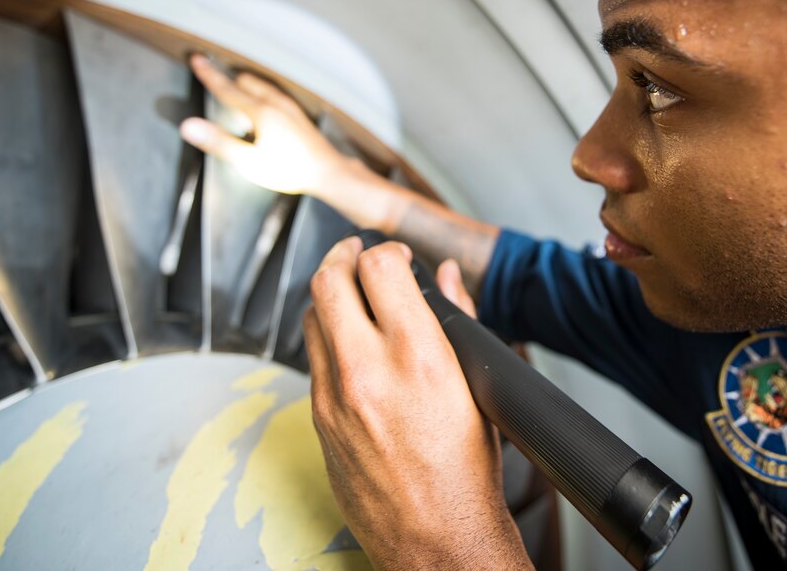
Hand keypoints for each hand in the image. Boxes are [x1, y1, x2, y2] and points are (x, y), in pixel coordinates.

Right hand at [180, 55, 347, 195]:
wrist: (328, 172)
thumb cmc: (290, 170)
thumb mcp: (249, 161)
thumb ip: (218, 142)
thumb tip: (189, 126)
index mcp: (261, 112)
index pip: (227, 89)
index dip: (209, 75)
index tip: (196, 59)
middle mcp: (276, 103)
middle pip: (246, 82)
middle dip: (228, 79)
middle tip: (213, 76)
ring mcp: (290, 107)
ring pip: (262, 86)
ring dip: (246, 85)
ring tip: (235, 91)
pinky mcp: (298, 115)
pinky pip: (274, 94)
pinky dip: (261, 93)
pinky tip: (263, 107)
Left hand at [304, 237, 530, 569]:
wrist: (436, 536)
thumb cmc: (467, 469)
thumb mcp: (477, 385)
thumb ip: (458, 318)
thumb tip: (446, 276)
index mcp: (419, 357)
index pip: (379, 267)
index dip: (386, 251)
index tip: (396, 257)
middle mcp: (368, 371)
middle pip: (328, 280)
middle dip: (342, 255)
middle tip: (356, 254)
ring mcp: (334, 397)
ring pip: (310, 316)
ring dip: (329, 295)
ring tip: (350, 294)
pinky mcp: (318, 419)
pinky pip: (311, 359)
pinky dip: (326, 337)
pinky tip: (348, 343)